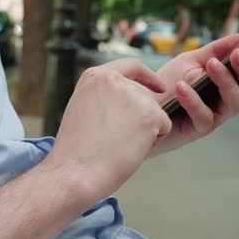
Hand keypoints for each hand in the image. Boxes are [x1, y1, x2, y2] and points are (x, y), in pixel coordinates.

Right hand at [45, 59, 171, 204]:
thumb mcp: (82, 109)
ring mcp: (134, 95)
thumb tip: (124, 103)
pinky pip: (164, 128)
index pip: (130, 66)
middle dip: (140, 119)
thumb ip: (103, 97)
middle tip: (114, 140)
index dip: (147, 76)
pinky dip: (152, 142)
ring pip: (155, 114)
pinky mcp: (151, 113)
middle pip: (145, 96)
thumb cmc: (76, 151)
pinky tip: (130, 150)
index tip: (159, 86)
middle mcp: (114, 79)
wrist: (74, 172)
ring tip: (118, 145)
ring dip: (144, 132)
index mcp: (95, 76)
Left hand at [149, 33, 238, 155]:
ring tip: (211, 64)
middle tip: (237, 54)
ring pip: (234, 103)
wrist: (144, 106)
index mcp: (229, 83)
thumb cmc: (168, 83)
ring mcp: (216, 116)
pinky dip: (194, 100)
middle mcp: (227, 100)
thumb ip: (215, 50)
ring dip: (225, 81)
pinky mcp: (199, 129)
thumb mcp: (190, 61)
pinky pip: (203, 115)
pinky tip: (183, 86)